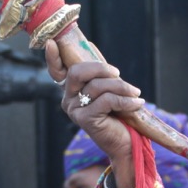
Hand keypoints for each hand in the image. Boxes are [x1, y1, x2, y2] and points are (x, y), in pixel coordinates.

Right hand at [44, 39, 144, 187]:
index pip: (56, 71)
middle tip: (118, 74)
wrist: (126, 144)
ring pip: (97, 86)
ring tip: (136, 93)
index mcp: (72, 89)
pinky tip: (137, 103)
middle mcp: (68, 99)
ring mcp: (74, 110)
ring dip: (121, 87)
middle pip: (78, 72)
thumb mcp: (109, 90)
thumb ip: (100, 75)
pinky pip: (106, 100)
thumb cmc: (119, 114)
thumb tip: (93, 49)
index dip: (52, 57)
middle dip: (101, 68)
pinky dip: (125, 100)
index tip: (50, 42)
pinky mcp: (85, 119)